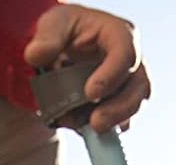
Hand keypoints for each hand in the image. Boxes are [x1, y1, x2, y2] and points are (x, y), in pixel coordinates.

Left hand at [24, 4, 148, 132]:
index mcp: (119, 34)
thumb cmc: (66, 30)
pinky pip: (124, 120)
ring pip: (136, 105)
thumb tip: (36, 55)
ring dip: (115, 121)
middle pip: (139, 85)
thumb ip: (46, 38)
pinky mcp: (122, 103)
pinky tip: (88, 130)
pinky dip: (108, 128)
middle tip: (96, 123)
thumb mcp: (54, 23)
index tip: (91, 93)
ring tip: (89, 129)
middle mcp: (132, 59)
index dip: (111, 75)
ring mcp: (130, 82)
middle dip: (119, 108)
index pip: (125, 53)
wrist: (66, 45)